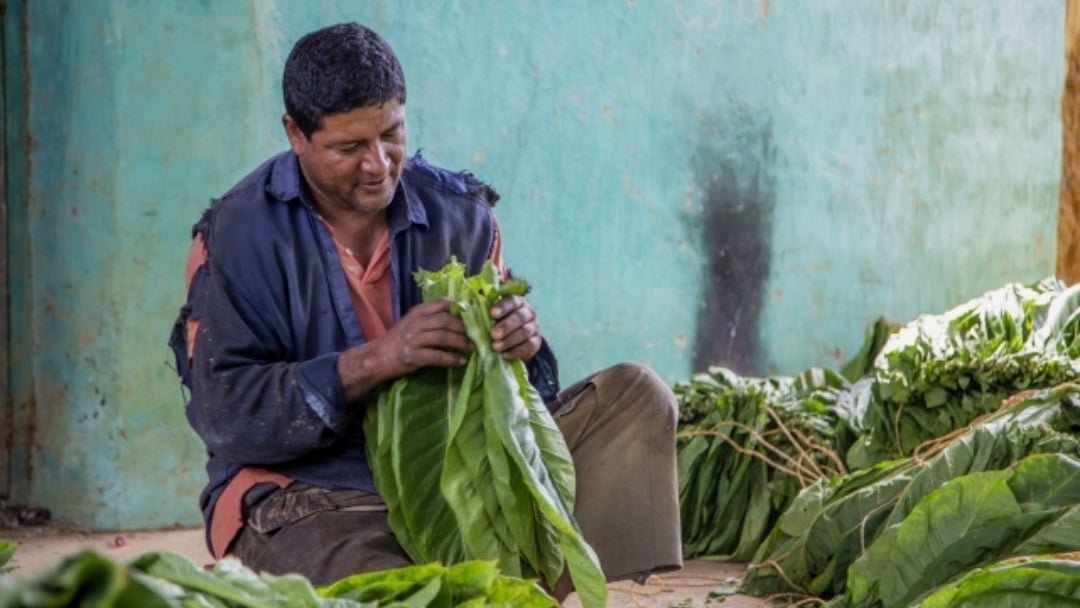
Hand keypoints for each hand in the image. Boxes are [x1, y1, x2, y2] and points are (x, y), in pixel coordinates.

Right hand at [336, 299, 470, 401]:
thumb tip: (459, 315)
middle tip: (477, 334)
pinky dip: (451, 359)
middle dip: (464, 327)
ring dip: (461, 342)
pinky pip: (437, 356)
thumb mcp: (413, 322)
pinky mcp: (413, 356)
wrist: (378, 357)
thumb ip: (431, 317)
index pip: (441, 303)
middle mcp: (416, 323)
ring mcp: (414, 340)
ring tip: (472, 348)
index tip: (473, 314)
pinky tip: (461, 362)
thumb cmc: (399, 339)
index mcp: (417, 312)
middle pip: (445, 320)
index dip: (460, 307)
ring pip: (443, 337)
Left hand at [489, 295, 541, 360]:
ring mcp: (534, 327)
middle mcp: (528, 313)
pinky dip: (516, 351)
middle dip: (506, 326)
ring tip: (495, 347)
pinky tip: (505, 355)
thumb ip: (485, 311)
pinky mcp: (536, 342)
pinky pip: (528, 346)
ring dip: (509, 340)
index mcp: (517, 302)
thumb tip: (465, 307)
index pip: (513, 300)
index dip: (503, 306)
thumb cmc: (498, 325)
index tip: (492, 314)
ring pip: (524, 332)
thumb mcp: (492, 317)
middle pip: (520, 317)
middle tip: (493, 334)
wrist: (515, 342)